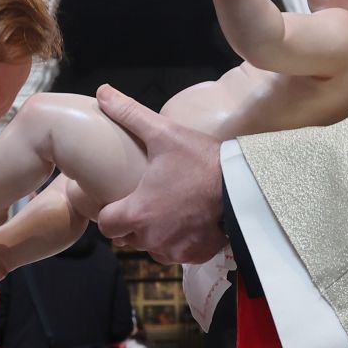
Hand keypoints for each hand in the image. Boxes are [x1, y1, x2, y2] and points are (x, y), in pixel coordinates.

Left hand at [92, 85, 226, 262]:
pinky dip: (180, 242)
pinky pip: (178, 254)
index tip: (119, 200)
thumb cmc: (200, 161)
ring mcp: (176, 250)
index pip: (107, 225)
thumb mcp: (164, 133)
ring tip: (166, 212)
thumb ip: (129, 114)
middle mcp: (152, 238)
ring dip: (155, 235)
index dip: (110, 212)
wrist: (244, 186)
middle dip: (133, 224)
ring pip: (153, 248)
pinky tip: (187, 223)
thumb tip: (103, 92)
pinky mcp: (197, 255)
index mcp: (138, 213)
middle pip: (128, 238)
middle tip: (145, 201)